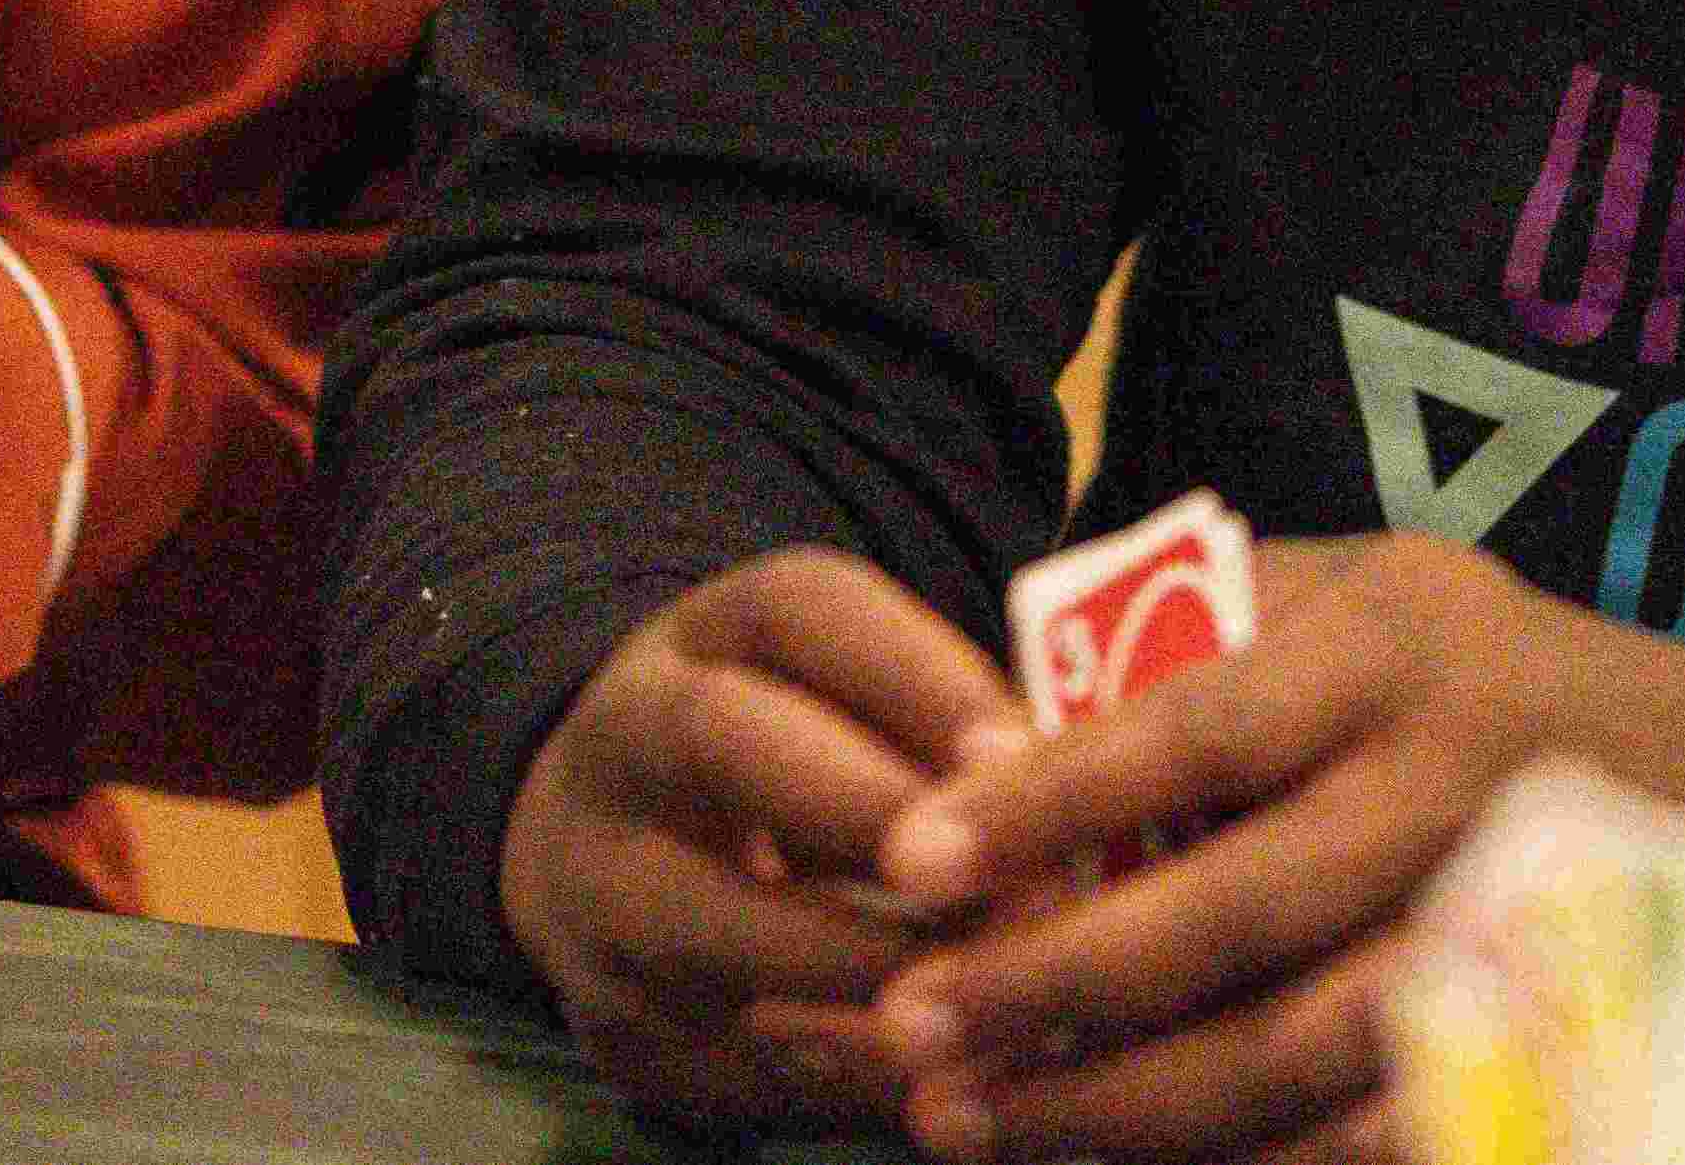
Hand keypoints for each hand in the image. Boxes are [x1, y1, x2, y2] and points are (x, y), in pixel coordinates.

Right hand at [502, 548, 1029, 1136]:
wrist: (593, 862)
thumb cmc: (782, 769)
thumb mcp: (833, 706)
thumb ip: (942, 729)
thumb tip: (1091, 795)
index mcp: (703, 639)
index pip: (802, 609)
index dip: (920, 677)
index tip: (1027, 750)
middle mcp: (625, 743)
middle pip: (725, 737)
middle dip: (879, 808)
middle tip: (1015, 877)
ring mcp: (598, 891)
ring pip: (717, 924)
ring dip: (877, 965)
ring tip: (1004, 986)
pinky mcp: (618, 1027)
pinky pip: (738, 1061)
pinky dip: (854, 1074)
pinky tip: (949, 1075)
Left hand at [867, 533, 1684, 1162]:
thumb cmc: (1474, 670)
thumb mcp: (1359, 593)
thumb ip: (1191, 641)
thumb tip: (988, 735)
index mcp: (1396, 650)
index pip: (1199, 728)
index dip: (1055, 800)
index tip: (916, 857)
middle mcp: (1455, 789)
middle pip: (1239, 913)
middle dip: (1054, 986)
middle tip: (904, 1031)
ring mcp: (1507, 936)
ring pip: (1295, 1053)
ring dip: (1117, 1105)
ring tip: (968, 1125)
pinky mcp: (1541, 1054)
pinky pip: (1369, 1139)